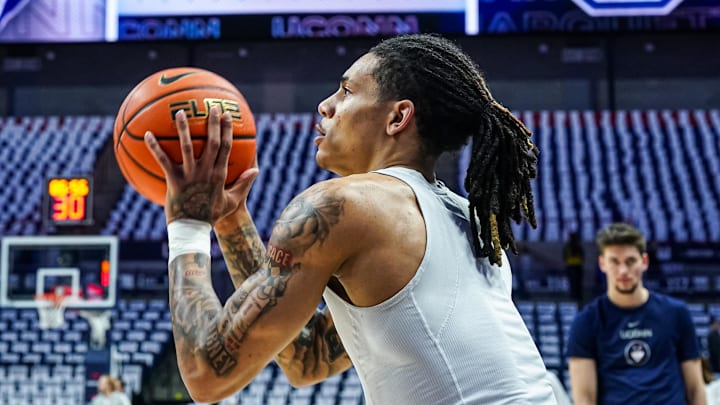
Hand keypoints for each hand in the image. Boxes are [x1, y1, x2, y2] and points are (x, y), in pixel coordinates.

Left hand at [144, 106, 258, 224]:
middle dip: (212, 124)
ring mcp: (189, 175)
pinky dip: (155, 147)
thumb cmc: (212, 215)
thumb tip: (256, 170)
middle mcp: (205, 172)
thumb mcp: (232, 201)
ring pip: (186, 147)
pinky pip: (163, 160)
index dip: (227, 130)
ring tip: (181, 112)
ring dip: (184, 129)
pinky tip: (147, 134)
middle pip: (211, 143)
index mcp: (219, 174)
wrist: (192, 228)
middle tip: (211, 107)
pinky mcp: (173, 180)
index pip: (226, 148)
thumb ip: (243, 184)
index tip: (227, 116)